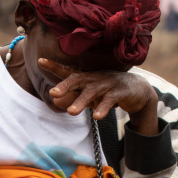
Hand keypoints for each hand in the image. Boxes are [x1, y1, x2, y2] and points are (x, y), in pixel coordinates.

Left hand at [39, 58, 158, 134]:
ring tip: (71, 112)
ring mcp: (107, 84)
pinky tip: (97, 117)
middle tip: (53, 93)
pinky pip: (110, 100)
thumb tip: (55, 102)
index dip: (54, 66)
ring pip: (92, 91)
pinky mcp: (119, 92)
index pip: (68, 71)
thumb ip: (74, 98)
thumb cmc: (108, 92)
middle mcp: (94, 78)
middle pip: (77, 79)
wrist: (137, 91)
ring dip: (81, 101)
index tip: (41, 61)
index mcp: (86, 78)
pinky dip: (103, 108)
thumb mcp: (90, 96)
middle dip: (65, 86)